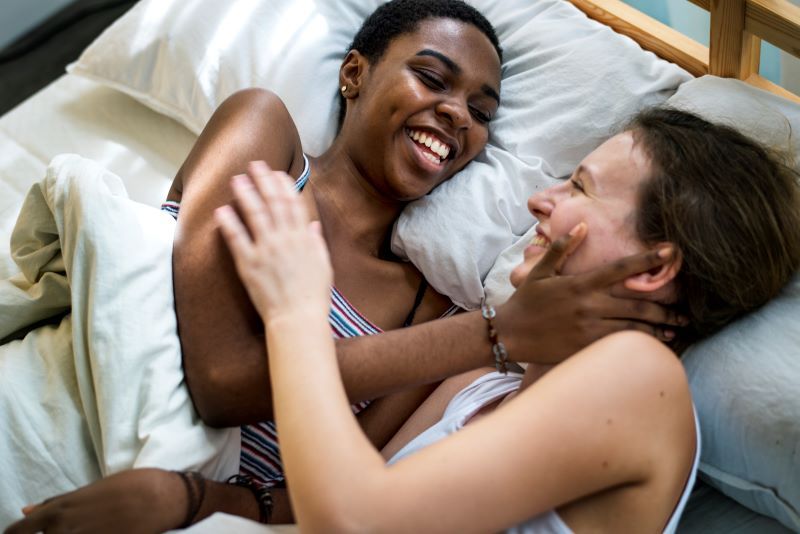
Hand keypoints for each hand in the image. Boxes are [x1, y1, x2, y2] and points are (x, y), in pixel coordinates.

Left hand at [3, 469, 184, 533]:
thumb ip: (58, 503)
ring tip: (91, 527)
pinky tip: (101, 531)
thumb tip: (27, 511)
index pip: (19, 532)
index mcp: (60, 510)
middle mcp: (66, 529)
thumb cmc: (130, 485)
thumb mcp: (91, 489)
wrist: (162, 497)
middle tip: (75, 525)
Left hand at [215, 161, 331, 323]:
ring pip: (255, 214)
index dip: (284, 185)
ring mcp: (266, 250)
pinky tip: (221, 210)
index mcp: (303, 238)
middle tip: (254, 165)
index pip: (293, 203)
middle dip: (263, 181)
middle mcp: (285, 239)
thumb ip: (316, 242)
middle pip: (273, 202)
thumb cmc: (313, 295)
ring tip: (237, 180)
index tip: (277, 173)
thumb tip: (311, 225)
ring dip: (245, 194)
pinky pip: (237, 239)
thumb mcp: (323, 265)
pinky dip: (229, 223)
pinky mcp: (249, 264)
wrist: (298, 318)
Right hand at [495, 223, 683, 363]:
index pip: (622, 268)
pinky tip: (656, 345)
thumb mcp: (539, 271)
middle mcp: (590, 305)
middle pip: (638, 303)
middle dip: (666, 306)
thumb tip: (582, 226)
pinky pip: (621, 345)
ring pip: (635, 327)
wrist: (509, 334)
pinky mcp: (587, 346)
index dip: (649, 259)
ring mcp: (590, 328)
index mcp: (581, 283)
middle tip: (685, 310)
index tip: (671, 251)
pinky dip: (641, 344)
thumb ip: (562, 248)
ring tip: (676, 328)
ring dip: (659, 328)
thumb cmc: (525, 301)